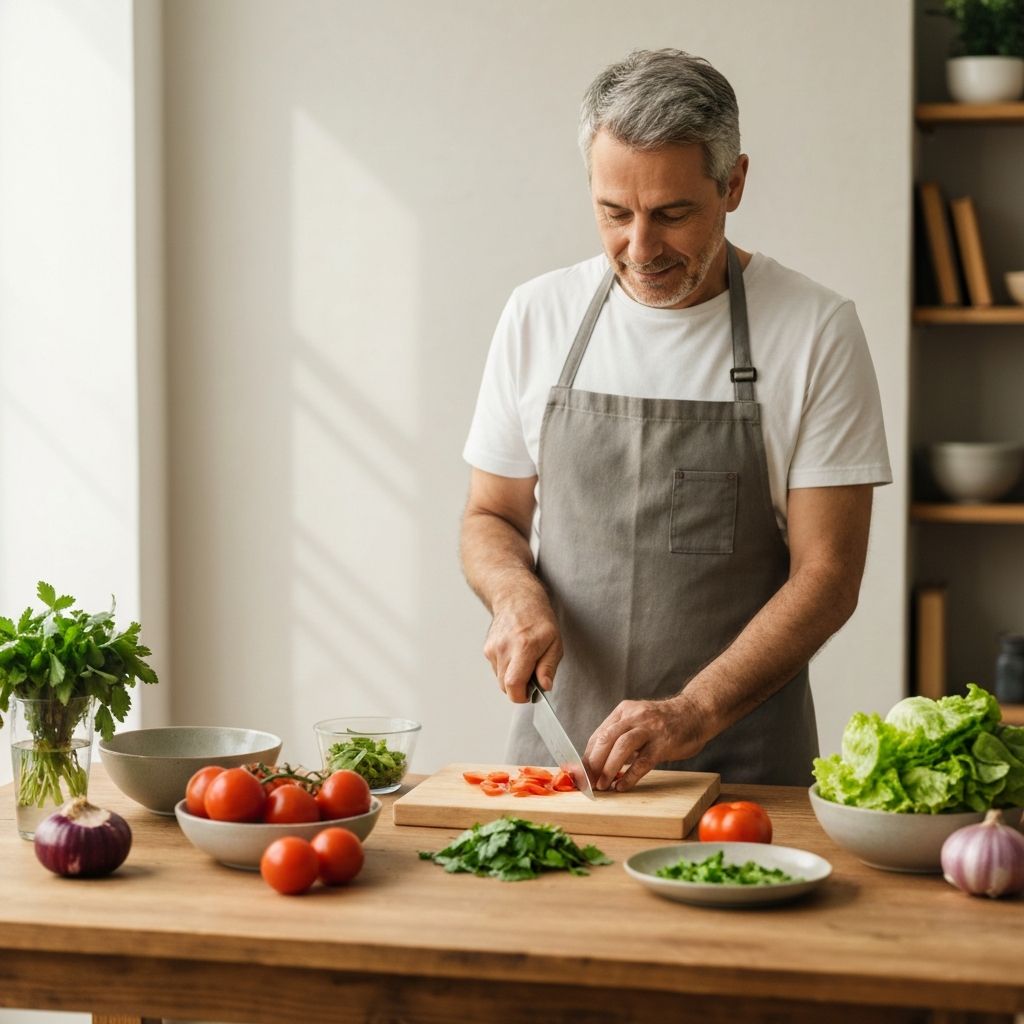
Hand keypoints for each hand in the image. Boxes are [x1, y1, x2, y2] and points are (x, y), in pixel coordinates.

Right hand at [482, 581, 561, 703]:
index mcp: (524, 647)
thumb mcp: (555, 642)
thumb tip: (544, 686)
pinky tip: (515, 654)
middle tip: (532, 676)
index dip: (521, 696)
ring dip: (512, 678)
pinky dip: (506, 668)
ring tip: (524, 661)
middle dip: (519, 688)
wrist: (516, 598)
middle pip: (505, 686)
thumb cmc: (539, 619)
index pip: (513, 684)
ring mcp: (492, 648)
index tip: (530, 695)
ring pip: (500, 679)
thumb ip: (549, 667)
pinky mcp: (487, 649)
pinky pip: (497, 669)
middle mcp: (504, 648)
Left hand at [584, 697, 704, 791]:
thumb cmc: (664, 723)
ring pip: (622, 747)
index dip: (587, 757)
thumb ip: (620, 735)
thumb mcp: (638, 720)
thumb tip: (598, 762)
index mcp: (623, 711)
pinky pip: (643, 761)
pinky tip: (622, 786)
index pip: (598, 735)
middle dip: (593, 763)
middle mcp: (634, 716)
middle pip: (606, 738)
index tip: (581, 774)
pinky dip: (630, 776)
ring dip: (608, 768)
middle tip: (588, 782)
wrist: (696, 712)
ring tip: (603, 785)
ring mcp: (650, 728)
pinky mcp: (664, 742)